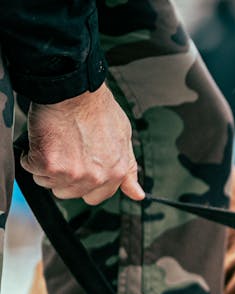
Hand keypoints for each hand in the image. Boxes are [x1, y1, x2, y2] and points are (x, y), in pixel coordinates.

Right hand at [22, 84, 145, 204]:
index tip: (79, 169)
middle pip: (69, 193)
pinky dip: (31, 155)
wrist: (75, 91)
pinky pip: (31, 169)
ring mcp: (72, 173)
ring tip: (55, 143)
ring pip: (49, 183)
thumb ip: (128, 169)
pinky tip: (43, 139)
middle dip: (63, 175)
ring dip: (46, 166)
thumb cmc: (98, 109)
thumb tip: (138, 195)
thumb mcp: (124, 139)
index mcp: (116, 172)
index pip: (97, 197)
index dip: (85, 184)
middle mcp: (96, 177)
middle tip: (65, 150)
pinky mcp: (48, 165)